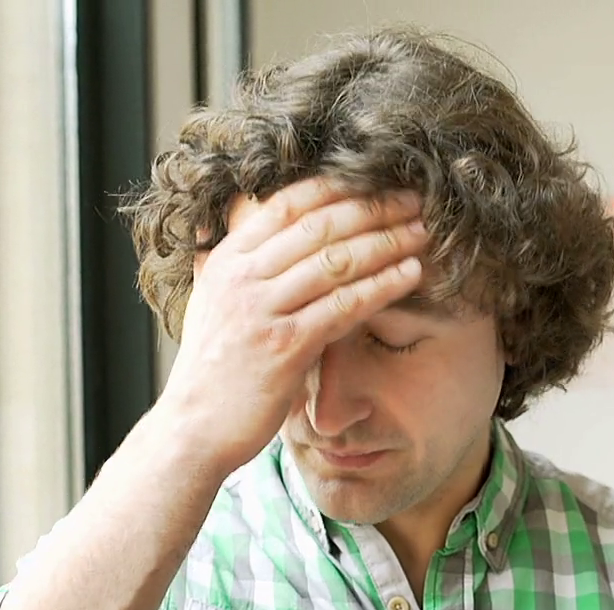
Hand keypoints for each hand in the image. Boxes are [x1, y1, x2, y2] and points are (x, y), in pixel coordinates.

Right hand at [154, 177, 427, 472]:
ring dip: (387, 242)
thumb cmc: (212, 369)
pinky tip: (411, 274)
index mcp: (227, 259)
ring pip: (336, 262)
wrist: (192, 426)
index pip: (287, 205)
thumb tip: (249, 237)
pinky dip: (382, 286)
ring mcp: (262, 311)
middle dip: (373, 208)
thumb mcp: (212, 304)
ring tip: (422, 232)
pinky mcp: (285, 347)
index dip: (337, 187)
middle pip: (319, 226)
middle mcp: (242, 277)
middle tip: (414, 199)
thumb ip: (235, 269)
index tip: (377, 179)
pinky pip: (343, 306)